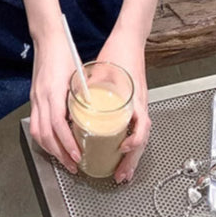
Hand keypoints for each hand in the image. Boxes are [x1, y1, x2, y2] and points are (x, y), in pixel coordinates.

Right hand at [28, 31, 81, 173]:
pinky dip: (44, 137)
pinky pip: (36, 123)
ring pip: (37, 132)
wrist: (47, 39)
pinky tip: (54, 141)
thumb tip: (93, 112)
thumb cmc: (64, 52)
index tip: (77, 155)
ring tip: (63, 158)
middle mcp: (41, 98)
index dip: (67, 144)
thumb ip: (82, 93)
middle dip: (59, 154)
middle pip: (45, 135)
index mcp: (53, 92)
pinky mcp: (34, 97)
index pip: (58, 125)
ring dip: (50, 149)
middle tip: (72, 165)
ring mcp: (35, 98)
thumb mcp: (78, 73)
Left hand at [96, 27, 150, 183]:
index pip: (142, 125)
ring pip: (141, 136)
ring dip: (132, 156)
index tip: (123, 150)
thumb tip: (73, 103)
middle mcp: (140, 103)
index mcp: (135, 96)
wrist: (130, 39)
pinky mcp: (137, 103)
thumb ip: (89, 86)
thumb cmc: (119, 52)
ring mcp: (140, 104)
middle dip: (132, 161)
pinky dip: (131, 141)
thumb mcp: (101, 70)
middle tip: (122, 176)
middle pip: (142, 138)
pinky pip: (137, 127)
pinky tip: (122, 149)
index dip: (135, 140)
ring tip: (122, 171)